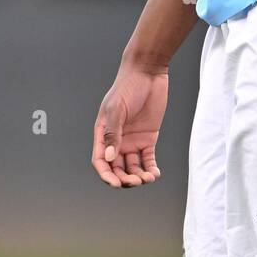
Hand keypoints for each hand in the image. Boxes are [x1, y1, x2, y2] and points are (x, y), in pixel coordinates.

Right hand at [92, 64, 167, 187]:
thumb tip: (110, 157)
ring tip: (148, 179)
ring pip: (132, 166)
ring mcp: (132, 139)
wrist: (148, 73)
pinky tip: (155, 174)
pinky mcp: (148, 137)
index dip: (106, 175)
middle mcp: (117, 139)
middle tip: (135, 182)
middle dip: (124, 179)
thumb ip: (113, 133)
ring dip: (138, 176)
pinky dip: (150, 168)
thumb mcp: (117, 109)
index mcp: (103, 133)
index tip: (115, 184)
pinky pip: (147, 158)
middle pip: (117, 167)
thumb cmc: (127, 87)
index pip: (101, 160)